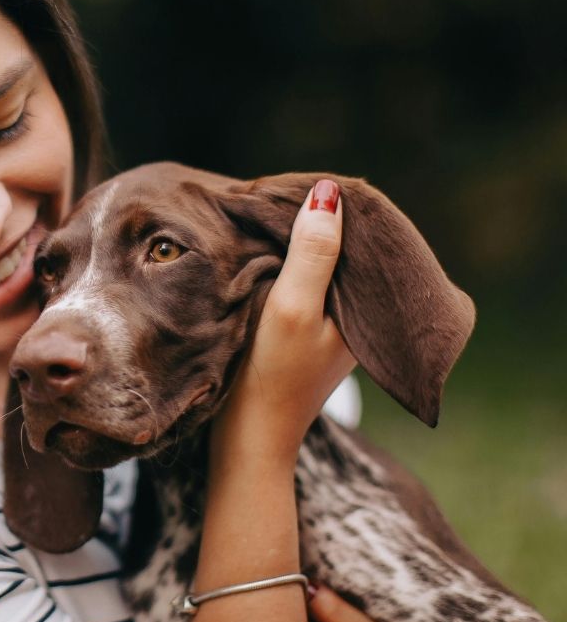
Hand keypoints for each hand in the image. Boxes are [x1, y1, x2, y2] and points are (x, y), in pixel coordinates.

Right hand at [212, 180, 358, 467]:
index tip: (299, 185)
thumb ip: (314, 254)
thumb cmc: (273, 375)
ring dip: (301, 239)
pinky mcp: (309, 328)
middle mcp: (360, 312)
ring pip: (325, 262)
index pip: (366, 237)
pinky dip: (291, 260)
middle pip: (346, 247)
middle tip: (279, 193)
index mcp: (371, 307)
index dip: (338, 206)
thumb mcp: (294, 307)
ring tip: (270, 213)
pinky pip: (308, 279)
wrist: (249, 436)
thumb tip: (329, 193)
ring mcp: (335, 321)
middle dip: (319, 219)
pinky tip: (267, 250)